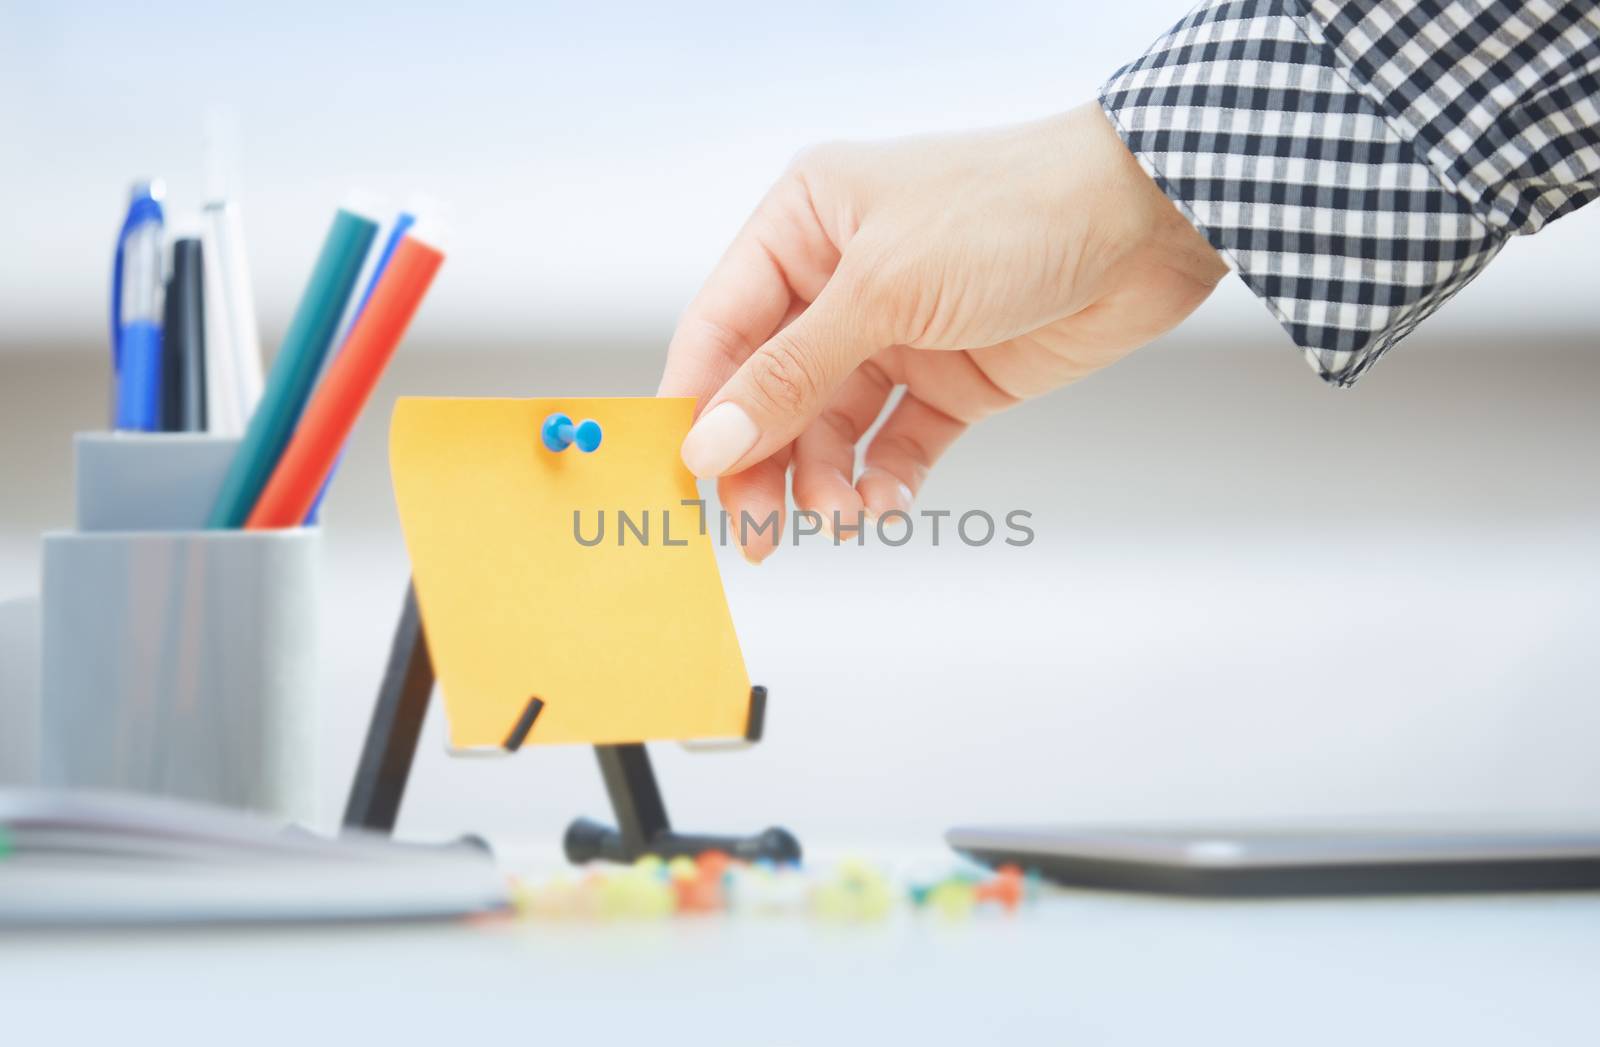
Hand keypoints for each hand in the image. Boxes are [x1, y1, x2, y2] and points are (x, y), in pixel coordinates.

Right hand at [659, 101, 1226, 562]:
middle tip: (759, 532)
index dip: (697, 404)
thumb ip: (790, 375)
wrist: (1148, 223)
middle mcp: (840, 280)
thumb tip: (709, 443)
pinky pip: (896, 443)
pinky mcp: (949, 378)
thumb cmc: (1011, 213)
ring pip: (830, 427)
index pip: (722, 327)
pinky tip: (887, 503)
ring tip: (842, 518)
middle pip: (769, 390)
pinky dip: (884, 479)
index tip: (686, 479)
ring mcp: (896, 332)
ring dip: (826, 480)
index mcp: (803, 227)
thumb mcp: (883, 291)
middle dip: (761, 462)